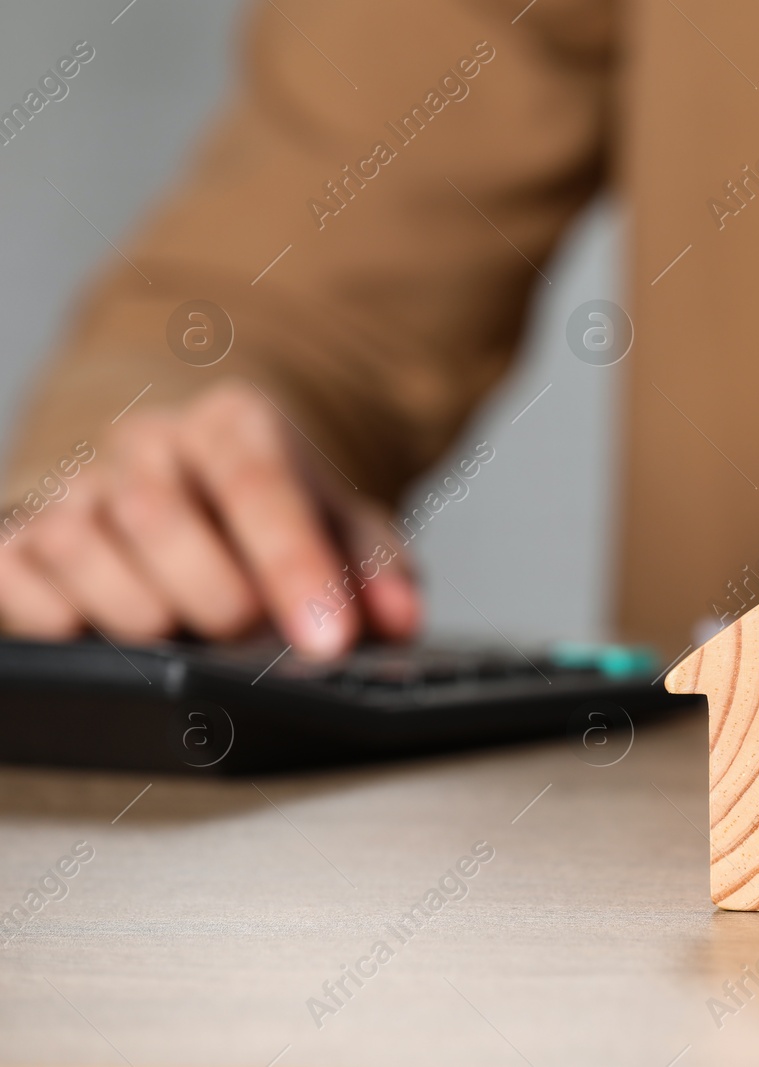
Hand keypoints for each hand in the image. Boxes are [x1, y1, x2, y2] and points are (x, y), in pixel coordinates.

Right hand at [0, 380, 419, 657]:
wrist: (199, 483)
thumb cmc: (276, 518)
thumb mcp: (345, 533)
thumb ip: (378, 569)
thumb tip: (398, 620)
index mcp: (234, 425)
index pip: (259, 484)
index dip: (295, 567)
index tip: (329, 639)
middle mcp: (149, 445)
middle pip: (159, 512)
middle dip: (212, 592)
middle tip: (245, 633)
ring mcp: (79, 488)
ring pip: (77, 540)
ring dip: (131, 608)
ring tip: (174, 637)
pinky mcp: (21, 534)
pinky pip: (12, 568)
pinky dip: (46, 611)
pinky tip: (87, 633)